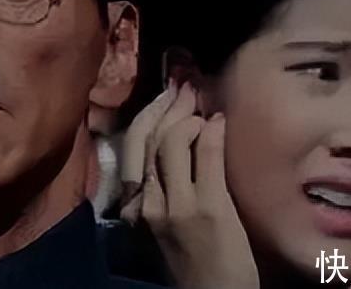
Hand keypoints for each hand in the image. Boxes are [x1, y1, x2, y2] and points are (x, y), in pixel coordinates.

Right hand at [121, 83, 258, 288]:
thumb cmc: (194, 263)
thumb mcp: (164, 225)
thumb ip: (163, 189)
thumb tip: (174, 143)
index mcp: (133, 207)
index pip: (131, 147)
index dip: (149, 114)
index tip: (166, 94)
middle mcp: (146, 204)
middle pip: (147, 139)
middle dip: (167, 106)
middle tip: (187, 87)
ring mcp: (176, 206)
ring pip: (171, 142)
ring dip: (189, 116)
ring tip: (204, 108)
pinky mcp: (206, 209)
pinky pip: (205, 156)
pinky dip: (212, 132)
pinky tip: (220, 123)